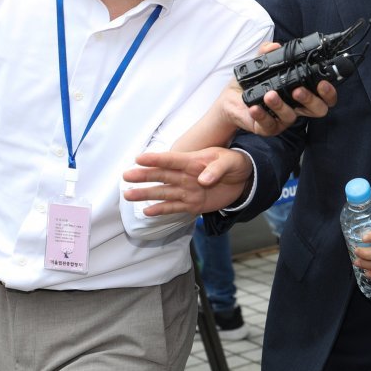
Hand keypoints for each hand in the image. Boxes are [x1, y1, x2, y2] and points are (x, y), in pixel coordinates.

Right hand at [123, 146, 252, 215]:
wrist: (244, 179)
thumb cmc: (235, 164)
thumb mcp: (231, 162)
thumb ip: (217, 169)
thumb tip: (202, 180)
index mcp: (194, 161)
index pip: (172, 159)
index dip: (156, 159)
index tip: (139, 158)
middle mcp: (186, 176)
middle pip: (162, 175)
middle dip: (144, 176)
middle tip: (126, 176)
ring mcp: (187, 190)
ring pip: (163, 192)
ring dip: (146, 193)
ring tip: (128, 195)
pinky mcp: (192, 204)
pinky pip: (174, 207)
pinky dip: (161, 210)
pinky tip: (147, 211)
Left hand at [221, 42, 338, 136]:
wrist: (231, 100)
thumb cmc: (251, 84)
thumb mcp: (258, 65)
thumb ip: (267, 53)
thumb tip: (274, 46)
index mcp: (301, 91)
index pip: (323, 95)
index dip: (328, 92)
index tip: (323, 83)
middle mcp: (296, 106)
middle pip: (318, 110)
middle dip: (311, 100)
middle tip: (298, 91)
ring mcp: (283, 119)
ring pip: (291, 116)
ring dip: (281, 105)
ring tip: (269, 95)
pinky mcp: (268, 127)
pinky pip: (269, 125)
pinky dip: (262, 115)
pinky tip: (255, 107)